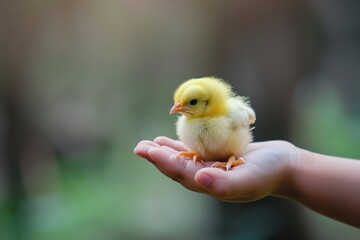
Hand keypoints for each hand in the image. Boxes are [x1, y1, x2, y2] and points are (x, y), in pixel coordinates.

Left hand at [134, 136, 297, 201]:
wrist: (286, 166)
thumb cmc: (271, 172)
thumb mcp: (250, 178)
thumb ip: (224, 184)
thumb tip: (197, 179)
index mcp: (212, 185)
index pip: (182, 173)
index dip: (163, 162)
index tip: (147, 150)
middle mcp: (208, 178)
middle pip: (177, 168)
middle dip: (157, 158)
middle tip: (139, 147)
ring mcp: (212, 168)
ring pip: (182, 160)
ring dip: (165, 152)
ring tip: (148, 144)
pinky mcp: (217, 158)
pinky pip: (194, 152)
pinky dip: (180, 146)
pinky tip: (169, 140)